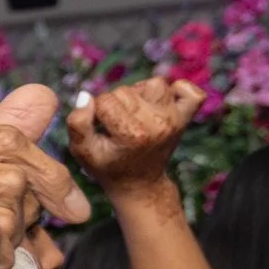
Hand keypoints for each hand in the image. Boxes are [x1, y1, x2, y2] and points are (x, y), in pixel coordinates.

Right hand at [68, 77, 202, 198]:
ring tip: (134, 113)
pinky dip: (178, 90)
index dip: (96, 111)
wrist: (139, 184)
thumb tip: (85, 96)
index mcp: (132, 134)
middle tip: (116, 125)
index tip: (99, 129)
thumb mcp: (83, 151)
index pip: (105, 100)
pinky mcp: (186, 118)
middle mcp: (158, 124)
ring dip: (140, 94)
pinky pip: (190, 91)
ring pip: (154, 84)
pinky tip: (161, 103)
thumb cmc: (106, 165)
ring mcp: (175, 120)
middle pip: (126, 90)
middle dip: (115, 103)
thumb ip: (77, 123)